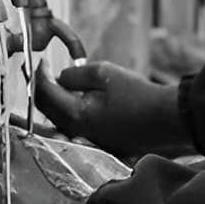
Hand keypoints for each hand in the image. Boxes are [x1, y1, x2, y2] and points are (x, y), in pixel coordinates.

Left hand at [34, 61, 188, 155]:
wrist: (165, 119)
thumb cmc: (138, 94)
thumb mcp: (105, 74)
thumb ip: (76, 75)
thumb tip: (60, 77)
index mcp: (76, 114)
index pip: (45, 92)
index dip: (39, 74)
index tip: (41, 61)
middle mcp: (76, 131)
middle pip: (46, 109)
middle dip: (40, 89)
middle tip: (42, 72)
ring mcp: (87, 139)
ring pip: (57, 119)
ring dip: (52, 101)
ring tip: (55, 84)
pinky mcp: (97, 142)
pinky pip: (73, 126)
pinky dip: (66, 111)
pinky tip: (73, 100)